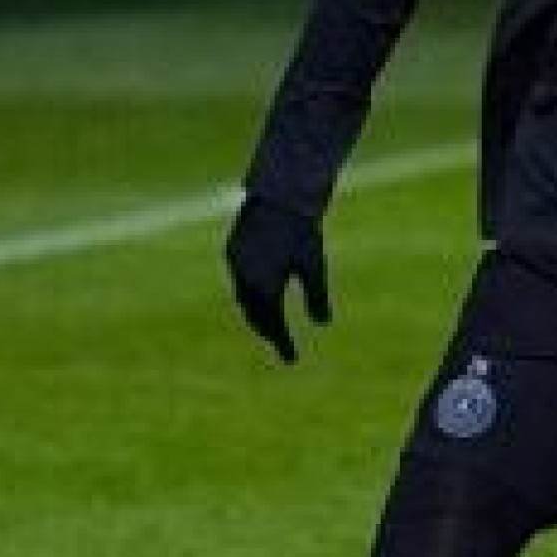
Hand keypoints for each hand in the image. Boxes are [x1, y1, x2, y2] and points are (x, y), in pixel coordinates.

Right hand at [225, 194, 331, 362]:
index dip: (283, 343)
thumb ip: (317, 296)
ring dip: (256, 314)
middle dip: (268, 331)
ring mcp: (235, 264)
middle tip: (281, 345)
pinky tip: (259, 295)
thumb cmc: (302, 231)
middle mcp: (245, 279)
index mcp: (264, 286)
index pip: (273, 324)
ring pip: (244, 299)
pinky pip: (239, 281)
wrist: (279, 196)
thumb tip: (324, 324)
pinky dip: (250, 295)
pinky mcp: (232, 251)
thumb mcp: (314, 266)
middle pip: (255, 316)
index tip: (293, 359)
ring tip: (271, 326)